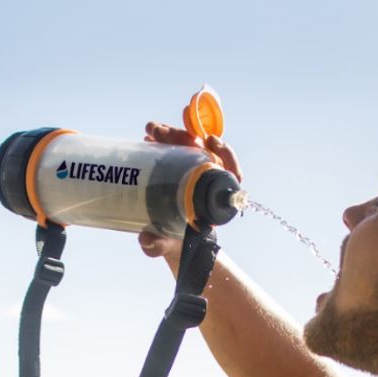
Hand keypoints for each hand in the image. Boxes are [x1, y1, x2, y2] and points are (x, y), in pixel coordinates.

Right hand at [137, 122, 242, 265]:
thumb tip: (147, 239)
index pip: (230, 174)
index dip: (226, 156)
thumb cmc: (175, 244)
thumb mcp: (167, 245)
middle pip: (204, 153)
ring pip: (190, 147)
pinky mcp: (180, 170)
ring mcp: (193, 174)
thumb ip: (158, 245)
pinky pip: (177, 149)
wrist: (168, 241)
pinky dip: (164, 140)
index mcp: (213, 202)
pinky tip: (150, 137)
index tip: (212, 143)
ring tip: (151, 131)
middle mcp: (206, 184)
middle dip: (184, 137)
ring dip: (172, 135)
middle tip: (161, 133)